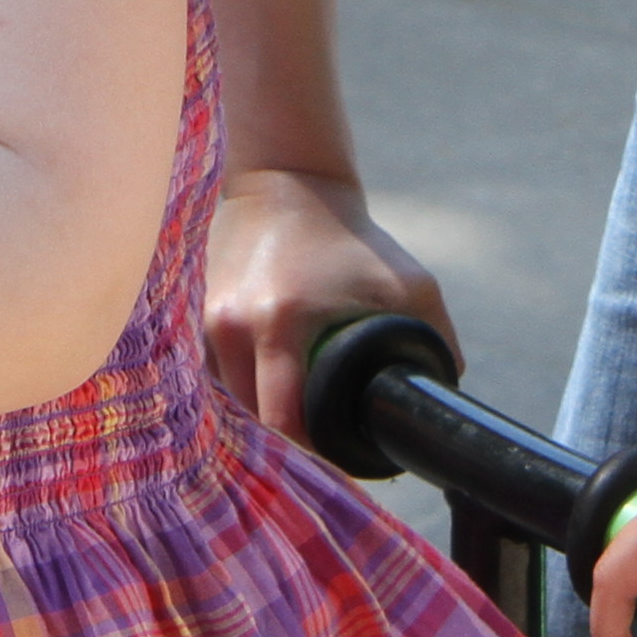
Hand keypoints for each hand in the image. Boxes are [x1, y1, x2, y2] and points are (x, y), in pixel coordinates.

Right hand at [204, 167, 452, 444]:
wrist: (283, 181)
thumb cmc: (351, 237)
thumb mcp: (408, 282)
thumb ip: (435, 338)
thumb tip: (442, 399)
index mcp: (281, 321)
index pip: (281, 418)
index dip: (309, 448)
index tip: (337, 455)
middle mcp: (232, 324)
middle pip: (252, 418)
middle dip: (286, 437)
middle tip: (322, 443)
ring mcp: (207, 320)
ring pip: (230, 399)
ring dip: (260, 411)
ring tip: (297, 411)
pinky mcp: (194, 315)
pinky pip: (216, 373)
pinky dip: (242, 383)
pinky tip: (267, 379)